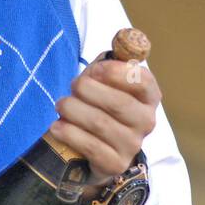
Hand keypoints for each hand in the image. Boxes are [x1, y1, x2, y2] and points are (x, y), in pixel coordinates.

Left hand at [50, 54, 159, 195]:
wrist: (95, 151)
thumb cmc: (100, 107)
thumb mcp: (104, 83)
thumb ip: (109, 63)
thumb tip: (121, 40)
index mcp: (148, 97)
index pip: (143, 80)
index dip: (116, 72)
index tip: (95, 69)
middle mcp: (146, 122)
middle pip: (119, 103)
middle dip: (89, 91)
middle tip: (73, 86)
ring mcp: (132, 145)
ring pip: (100, 123)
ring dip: (74, 110)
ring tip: (61, 105)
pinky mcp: (114, 164)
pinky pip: (90, 146)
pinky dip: (70, 133)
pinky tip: (56, 127)